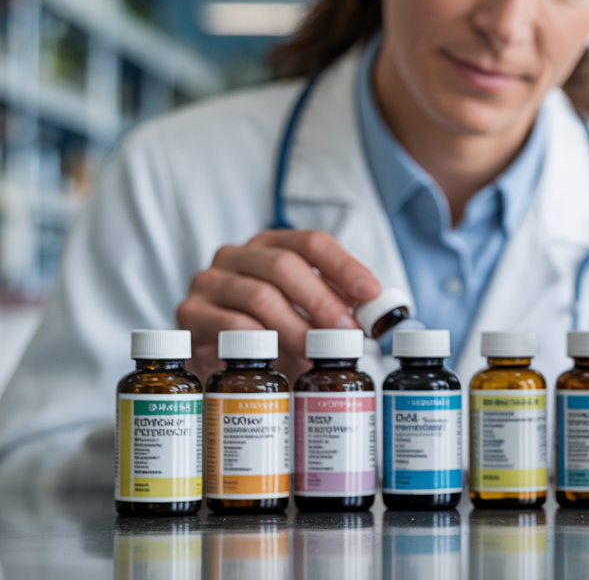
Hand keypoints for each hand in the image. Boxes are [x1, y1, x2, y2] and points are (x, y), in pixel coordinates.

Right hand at [176, 229, 380, 380]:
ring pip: (259, 295)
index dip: (344, 265)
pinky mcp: (190, 312)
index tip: (371, 292)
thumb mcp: (309, 315)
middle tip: (346, 332)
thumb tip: (380, 312)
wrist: (221, 364)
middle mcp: (238, 254)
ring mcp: (210, 280)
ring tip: (318, 350)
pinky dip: (260, 339)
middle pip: (285, 266)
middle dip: (322, 299)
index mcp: (272, 245)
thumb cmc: (275, 334)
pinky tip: (277, 355)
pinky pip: (228, 322)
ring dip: (295, 325)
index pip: (311, 242)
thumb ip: (338, 308)